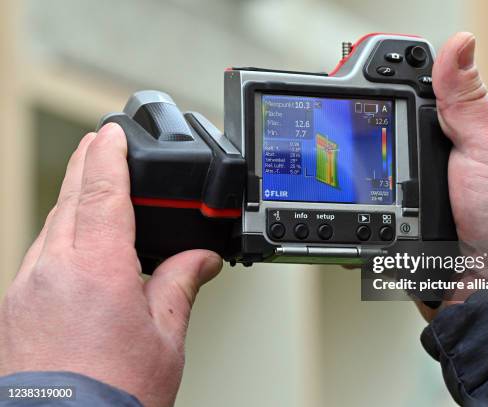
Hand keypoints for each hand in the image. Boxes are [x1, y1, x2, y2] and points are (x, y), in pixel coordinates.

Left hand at [0, 123, 222, 406]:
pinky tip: (75, 245)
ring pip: (51, 225)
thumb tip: (202, 261)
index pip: (102, 192)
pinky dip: (59, 236)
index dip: (108, 155)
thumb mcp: (165, 336)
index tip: (111, 132)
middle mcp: (53, 269)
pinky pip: (38, 255)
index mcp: (98, 268)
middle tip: (97, 143)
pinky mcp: (13, 309)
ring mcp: (26, 288)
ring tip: (91, 188)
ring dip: (72, 200)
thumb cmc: (114, 396)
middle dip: (85, 165)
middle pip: (69, 198)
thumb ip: (181, 285)